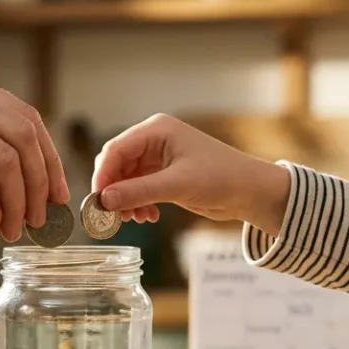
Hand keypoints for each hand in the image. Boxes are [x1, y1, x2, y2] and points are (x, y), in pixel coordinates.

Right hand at [92, 114, 291, 231]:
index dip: (103, 175)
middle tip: (111, 214)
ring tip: (134, 218)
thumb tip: (104, 200)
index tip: (97, 200)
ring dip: (125, 200)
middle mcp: (154, 141)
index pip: (116, 149)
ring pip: (125, 179)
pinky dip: (138, 203)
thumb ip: (138, 192)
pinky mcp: (164, 176)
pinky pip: (138, 189)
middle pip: (117, 164)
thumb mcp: (177, 185)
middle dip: (113, 190)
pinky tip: (147, 216)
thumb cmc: (222, 178)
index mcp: (157, 130)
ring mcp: (158, 159)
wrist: (251, 192)